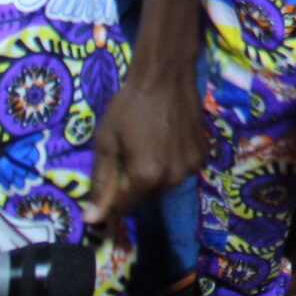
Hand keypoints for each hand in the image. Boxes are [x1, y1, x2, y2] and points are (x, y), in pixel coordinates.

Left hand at [86, 64, 207, 227]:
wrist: (166, 74)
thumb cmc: (129, 104)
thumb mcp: (106, 142)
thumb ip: (101, 183)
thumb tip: (92, 220)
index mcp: (147, 176)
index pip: (123, 207)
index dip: (110, 196)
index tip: (107, 177)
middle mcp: (173, 177)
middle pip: (144, 199)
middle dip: (130, 187)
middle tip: (124, 157)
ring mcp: (191, 167)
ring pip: (163, 187)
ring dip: (151, 178)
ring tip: (145, 148)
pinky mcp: (202, 155)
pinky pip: (179, 172)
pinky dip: (169, 166)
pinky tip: (163, 143)